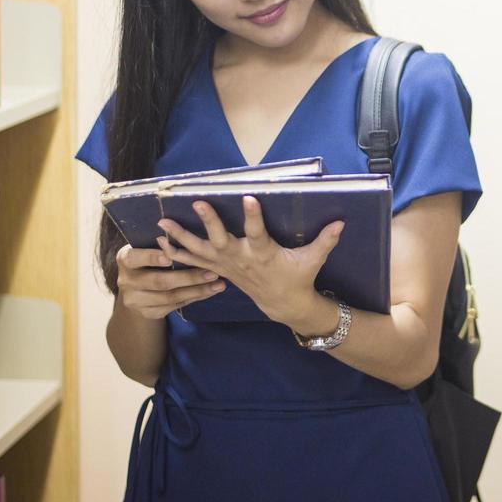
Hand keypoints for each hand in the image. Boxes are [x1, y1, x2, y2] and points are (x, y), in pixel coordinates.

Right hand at [115, 242, 225, 319]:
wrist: (136, 287)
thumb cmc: (148, 257)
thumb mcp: (147, 246)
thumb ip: (159, 242)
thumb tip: (178, 227)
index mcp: (125, 259)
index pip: (135, 258)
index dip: (151, 257)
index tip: (169, 256)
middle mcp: (126, 281)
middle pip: (159, 281)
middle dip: (188, 277)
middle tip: (212, 272)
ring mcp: (135, 300)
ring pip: (170, 297)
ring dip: (197, 290)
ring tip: (219, 283)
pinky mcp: (147, 312)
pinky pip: (174, 306)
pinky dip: (194, 297)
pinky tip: (210, 291)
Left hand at [156, 198, 345, 327]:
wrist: (282, 304)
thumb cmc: (298, 277)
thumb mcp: (313, 260)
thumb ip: (325, 240)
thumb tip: (341, 221)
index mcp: (264, 253)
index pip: (258, 232)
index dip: (253, 216)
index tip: (248, 197)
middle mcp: (241, 259)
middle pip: (221, 240)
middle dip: (209, 222)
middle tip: (197, 203)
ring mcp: (226, 266)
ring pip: (199, 252)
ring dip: (180, 239)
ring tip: (162, 225)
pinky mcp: (219, 269)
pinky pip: (193, 262)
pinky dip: (176, 253)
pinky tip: (160, 243)